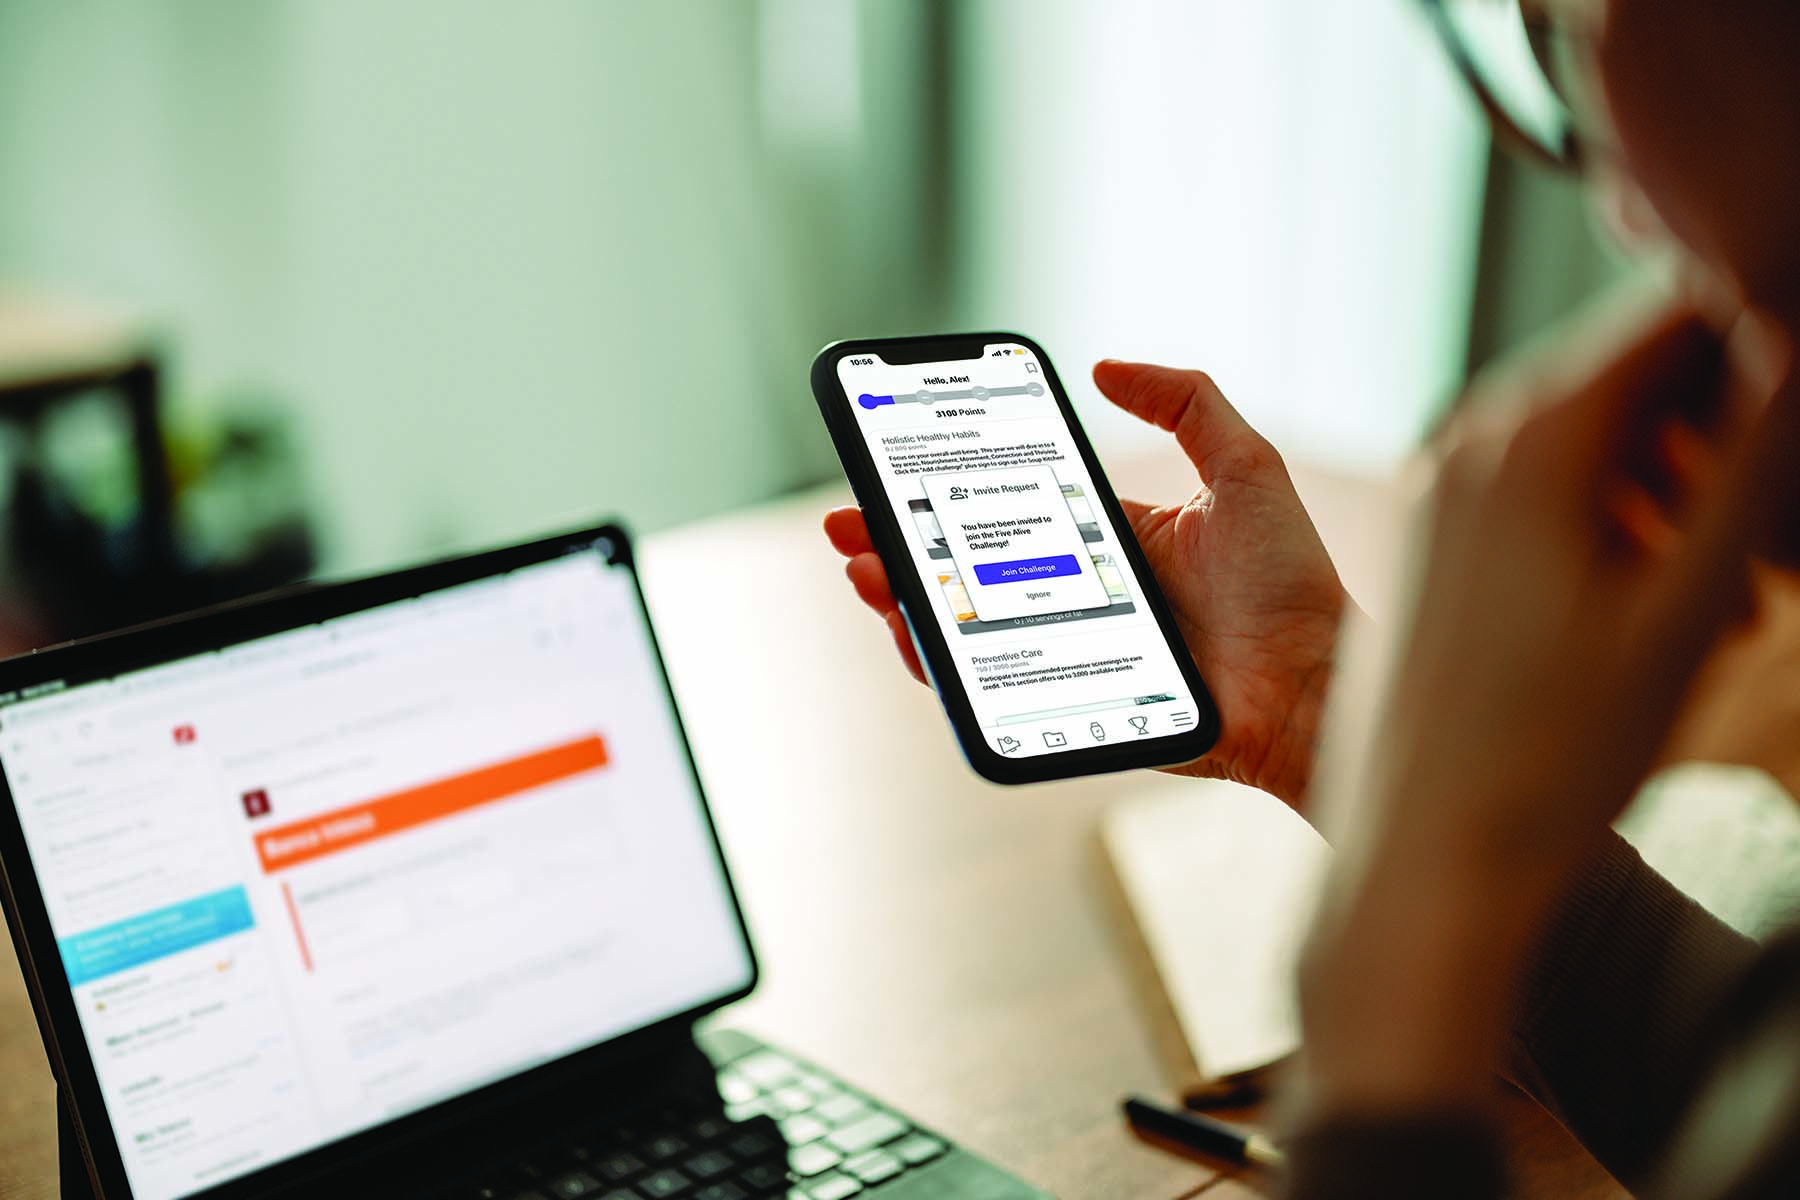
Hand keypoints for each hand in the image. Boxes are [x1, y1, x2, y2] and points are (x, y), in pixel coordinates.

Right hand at [824, 360, 1350, 806]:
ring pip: (965, 629)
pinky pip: (989, 689)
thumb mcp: (1245, 467)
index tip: (899, 471)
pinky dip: (940, 666)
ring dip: (903, 600)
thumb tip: (1106, 367)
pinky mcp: (1068, 706)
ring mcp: (1068, 653)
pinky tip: (913, 634)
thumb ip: (1188, 402)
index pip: (1008, 513)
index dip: (948, 495)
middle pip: (968, 570)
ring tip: (866, 572)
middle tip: (851, 524)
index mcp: (1110, 541)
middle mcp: (1079, 596)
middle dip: (899, 545)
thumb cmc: (1293, 583)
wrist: (1317, 688)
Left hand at [1295, 302, 1796, 1112]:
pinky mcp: (1427, 545)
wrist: (1422, 859)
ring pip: (1587, 446)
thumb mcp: (1686, 608)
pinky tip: (1652, 622)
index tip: (1791, 432)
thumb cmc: (1557, 753)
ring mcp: (1436, 493)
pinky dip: (1609, 531)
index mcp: (1535, 437)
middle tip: (1771, 556)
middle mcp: (1469, 442)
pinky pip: (1534, 497)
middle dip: (1721, 438)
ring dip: (1675, 497)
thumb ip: (1749, 464)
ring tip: (1731, 610)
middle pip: (1630, 378)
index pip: (1673, 312)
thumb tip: (1782, 340)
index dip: (1757, 339)